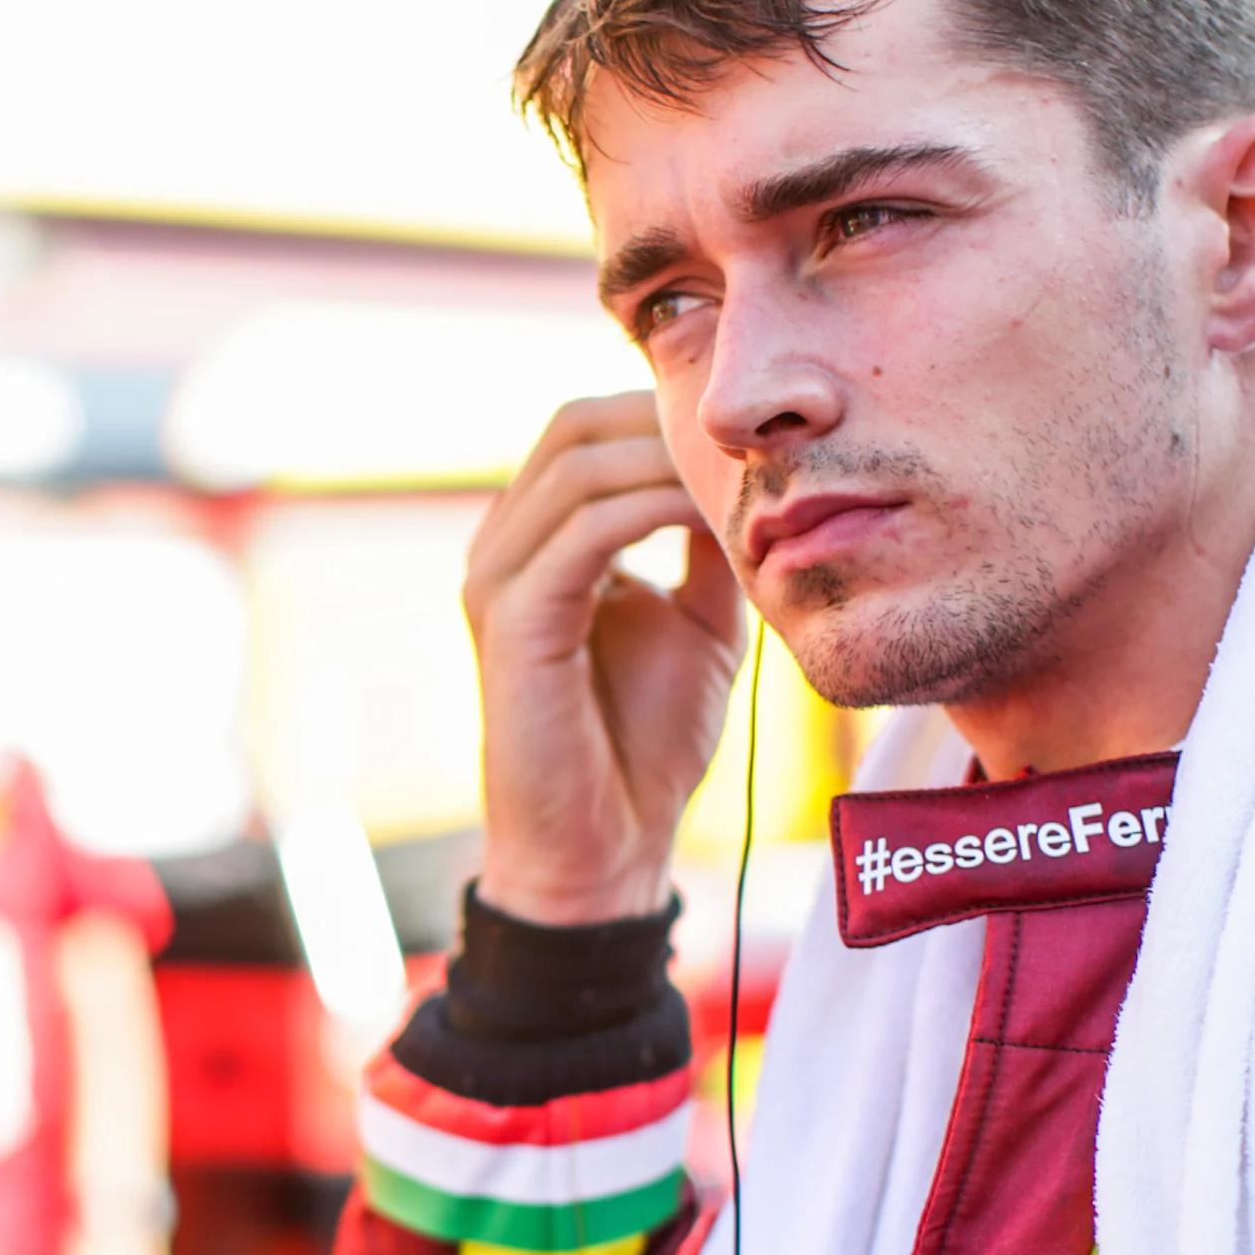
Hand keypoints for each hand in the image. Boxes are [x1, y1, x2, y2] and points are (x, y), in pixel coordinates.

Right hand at [465, 394, 743, 924]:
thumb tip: (747, 476)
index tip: (756, 429)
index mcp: (538, 542)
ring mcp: (498, 580)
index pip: (588, 429)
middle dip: (664, 417)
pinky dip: (653, 509)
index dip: (664, 409)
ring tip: (745, 477)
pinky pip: (583, 530)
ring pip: (577, 465)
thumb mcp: (699, 619)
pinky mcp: (512, 621)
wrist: (606, 845)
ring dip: (667, 457)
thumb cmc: (645, 743)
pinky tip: (713, 518)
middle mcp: (504, 548)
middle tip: (754, 440)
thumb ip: (706, 546)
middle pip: (574, 425)